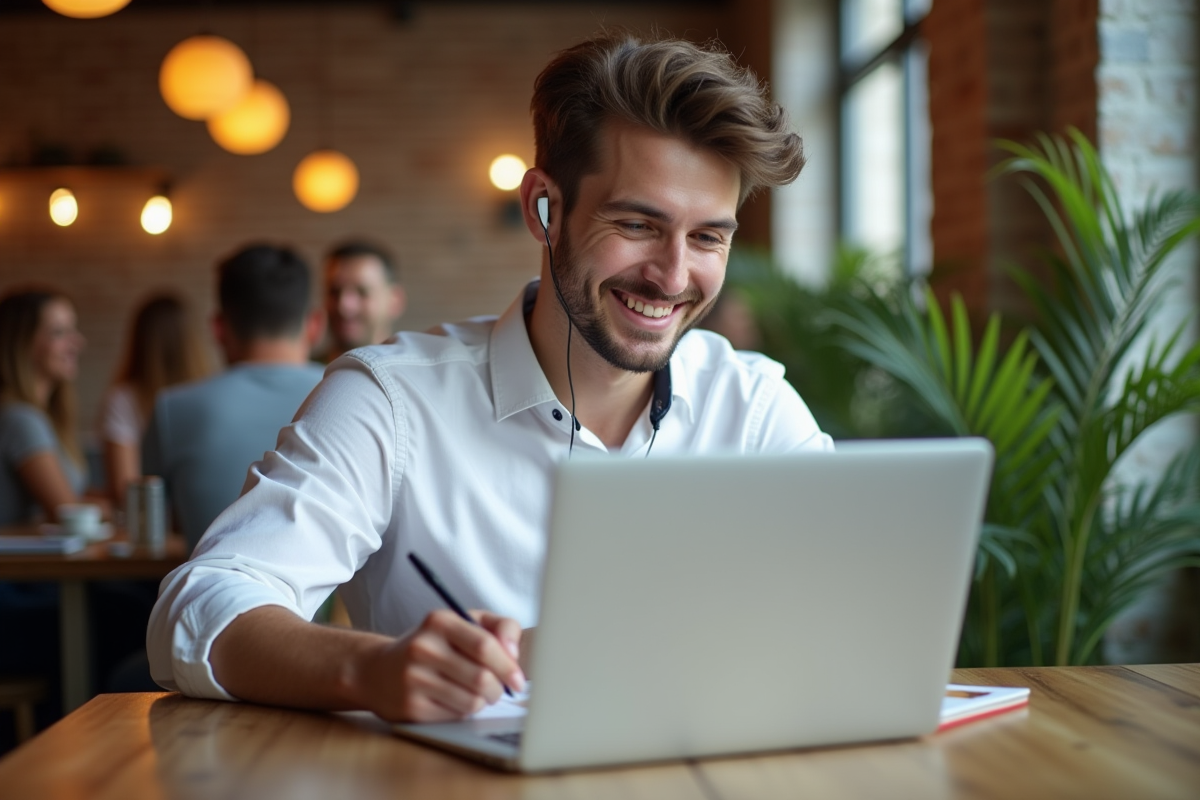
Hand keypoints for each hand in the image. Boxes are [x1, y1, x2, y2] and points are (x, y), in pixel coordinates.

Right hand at [363, 609, 525, 721]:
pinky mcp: (411, 707)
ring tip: (477, 693)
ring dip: (484, 701)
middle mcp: (423, 647)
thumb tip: (514, 654)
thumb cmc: (433, 645)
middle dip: (499, 688)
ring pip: (472, 701)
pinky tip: (455, 700)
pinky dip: (464, 711)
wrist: (378, 671)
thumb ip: (499, 627)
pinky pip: (456, 715)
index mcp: (440, 621)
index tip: (519, 679)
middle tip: (499, 690)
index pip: (485, 645)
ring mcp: (414, 678)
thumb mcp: (463, 623)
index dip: (508, 665)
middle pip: (482, 678)